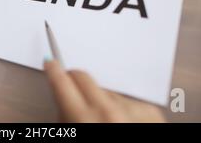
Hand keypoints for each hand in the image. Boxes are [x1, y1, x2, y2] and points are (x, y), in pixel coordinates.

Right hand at [44, 60, 164, 122]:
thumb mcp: (73, 141)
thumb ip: (65, 122)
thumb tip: (63, 106)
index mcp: (84, 121)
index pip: (61, 82)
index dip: (53, 71)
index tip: (50, 64)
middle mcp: (109, 111)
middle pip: (83, 77)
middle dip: (73, 81)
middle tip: (70, 91)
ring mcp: (132, 109)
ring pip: (105, 92)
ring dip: (100, 102)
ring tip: (105, 125)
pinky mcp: (150, 112)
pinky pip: (127, 102)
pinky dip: (121, 110)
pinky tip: (123, 127)